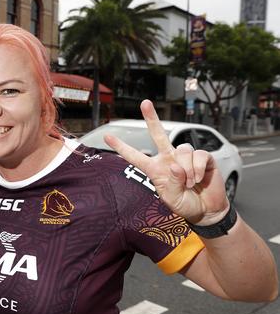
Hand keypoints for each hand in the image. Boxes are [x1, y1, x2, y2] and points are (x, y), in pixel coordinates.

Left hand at [104, 100, 228, 225]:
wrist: (206, 210)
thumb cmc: (185, 205)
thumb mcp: (172, 199)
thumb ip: (171, 184)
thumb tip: (175, 165)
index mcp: (156, 169)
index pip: (136, 157)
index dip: (122, 147)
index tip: (107, 136)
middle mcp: (169, 159)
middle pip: (159, 134)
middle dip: (152, 118)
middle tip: (145, 102)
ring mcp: (185, 157)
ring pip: (183, 150)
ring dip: (187, 169)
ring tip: (190, 183)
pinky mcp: (203, 158)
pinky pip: (199, 155)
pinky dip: (199, 169)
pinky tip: (200, 178)